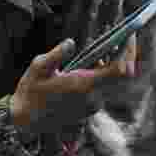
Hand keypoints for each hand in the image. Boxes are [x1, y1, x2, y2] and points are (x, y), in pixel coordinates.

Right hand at [10, 35, 138, 136]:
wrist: (26, 121)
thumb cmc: (31, 92)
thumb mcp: (38, 67)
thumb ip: (56, 54)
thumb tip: (71, 43)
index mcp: (84, 85)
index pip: (119, 69)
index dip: (128, 51)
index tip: (129, 35)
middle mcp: (93, 97)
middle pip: (122, 74)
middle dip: (125, 54)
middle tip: (122, 36)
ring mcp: (93, 105)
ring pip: (113, 81)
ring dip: (113, 63)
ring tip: (102, 47)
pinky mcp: (90, 109)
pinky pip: (105, 88)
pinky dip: (104, 74)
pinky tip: (93, 63)